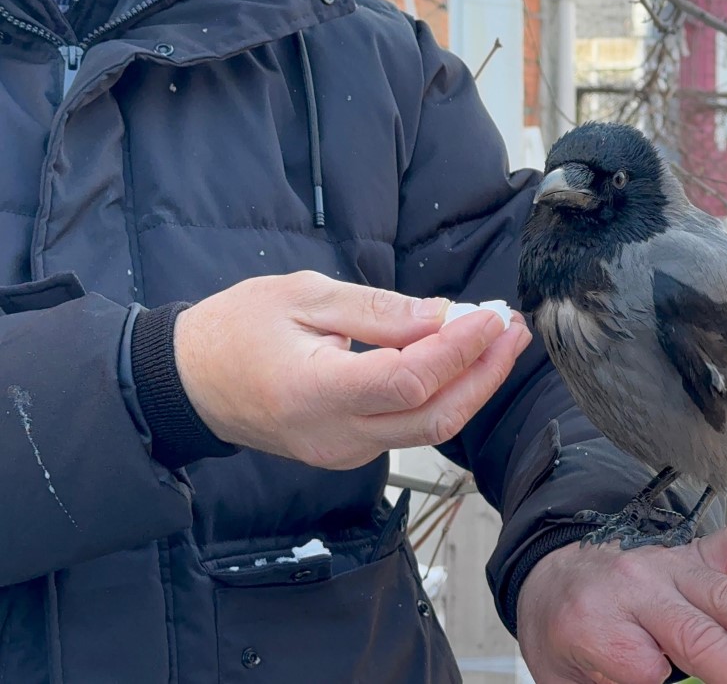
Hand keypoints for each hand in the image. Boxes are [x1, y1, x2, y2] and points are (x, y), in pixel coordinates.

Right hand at [174, 270, 530, 468]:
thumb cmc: (237, 330)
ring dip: (472, 385)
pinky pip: (409, 428)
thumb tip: (442, 316)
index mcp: (314, 392)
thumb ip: (376, 311)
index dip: (458, 350)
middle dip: (484, 373)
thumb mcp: (302, 297)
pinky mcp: (350, 452)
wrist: (191, 383)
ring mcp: (344, 451)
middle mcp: (334, 435)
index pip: (408, 381)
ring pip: (428, 428)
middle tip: (513, 329)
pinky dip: (442, 394)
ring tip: (499, 340)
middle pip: (433, 417)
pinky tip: (459, 360)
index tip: (490, 316)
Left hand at [517, 475, 726, 683]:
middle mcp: (634, 589)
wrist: (550, 582)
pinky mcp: (693, 555)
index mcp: (592, 622)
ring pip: (725, 598)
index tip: (646, 673)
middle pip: (693, 634)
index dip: (650, 677)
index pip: (643, 668)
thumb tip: (659, 677)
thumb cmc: (563, 640)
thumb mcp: (564, 678)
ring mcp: (667, 568)